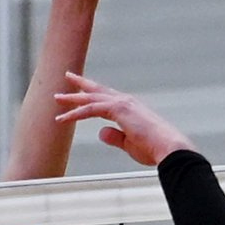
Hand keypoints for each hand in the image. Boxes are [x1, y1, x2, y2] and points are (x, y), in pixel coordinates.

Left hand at [54, 72, 192, 166]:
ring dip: (73, 99)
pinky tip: (64, 118)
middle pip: (97, 90)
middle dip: (81, 85)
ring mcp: (122, 103)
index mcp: (129, 108)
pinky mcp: (118, 110)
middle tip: (67, 76)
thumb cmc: (153, 148)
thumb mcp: (129, 144)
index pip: (106, 97)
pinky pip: (91, 109)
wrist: (167, 147)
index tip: (80, 90)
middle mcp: (125, 101)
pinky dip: (76, 113)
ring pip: (91, 98)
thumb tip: (101, 133)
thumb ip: (115, 137)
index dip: (92, 93)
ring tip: (57, 99)